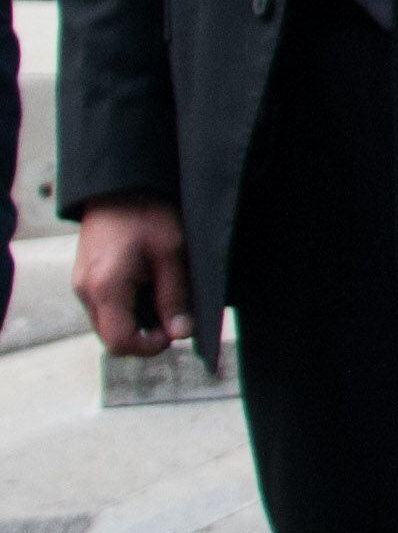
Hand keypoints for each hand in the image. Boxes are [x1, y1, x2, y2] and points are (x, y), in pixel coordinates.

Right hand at [72, 197, 190, 358]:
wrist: (118, 186)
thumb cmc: (146, 214)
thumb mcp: (171, 253)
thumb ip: (175, 296)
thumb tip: (181, 333)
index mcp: (105, 288)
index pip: (120, 342)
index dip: (150, 347)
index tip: (174, 332)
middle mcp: (85, 292)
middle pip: (112, 337)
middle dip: (144, 335)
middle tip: (173, 315)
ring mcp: (81, 286)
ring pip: (108, 324)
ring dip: (136, 321)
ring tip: (162, 295)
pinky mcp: (84, 279)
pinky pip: (105, 307)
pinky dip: (127, 308)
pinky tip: (148, 286)